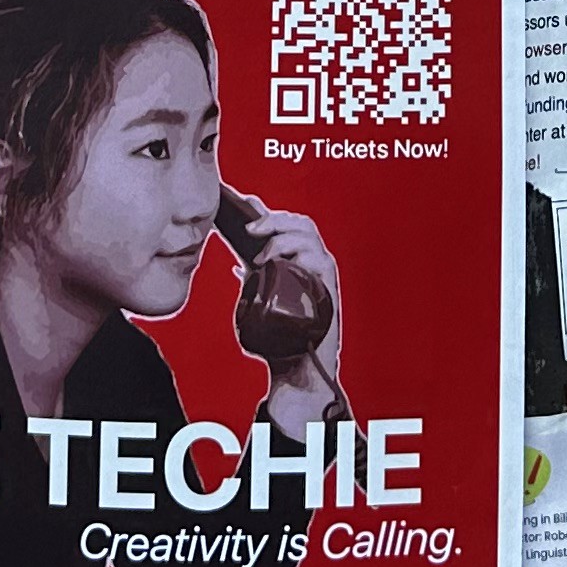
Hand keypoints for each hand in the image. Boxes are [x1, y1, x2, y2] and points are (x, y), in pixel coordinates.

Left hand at [246, 203, 344, 425]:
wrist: (295, 366)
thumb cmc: (281, 335)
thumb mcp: (263, 300)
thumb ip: (256, 281)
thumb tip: (238, 266)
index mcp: (299, 261)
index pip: (287, 225)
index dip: (267, 211)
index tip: (243, 200)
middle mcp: (313, 261)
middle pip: (300, 223)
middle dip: (274, 219)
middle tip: (249, 228)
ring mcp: (322, 271)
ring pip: (308, 234)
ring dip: (282, 236)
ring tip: (261, 254)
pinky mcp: (328, 284)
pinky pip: (317, 258)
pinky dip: (295, 255)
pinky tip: (276, 263)